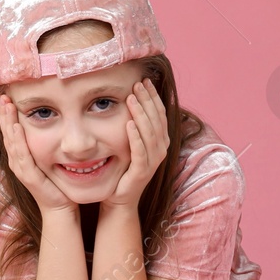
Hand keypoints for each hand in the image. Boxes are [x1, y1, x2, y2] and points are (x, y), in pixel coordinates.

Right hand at [0, 96, 76, 216]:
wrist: (60, 207)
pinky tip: (17, 126)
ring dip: (8, 121)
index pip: (11, 131)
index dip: (7, 114)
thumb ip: (48, 143)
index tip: (7, 96)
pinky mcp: (28, 176)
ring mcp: (20, 168)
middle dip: (4, 113)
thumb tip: (54, 121)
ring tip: (7, 105)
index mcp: (20, 156)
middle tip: (3, 94)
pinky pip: (22, 154)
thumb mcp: (50, 158)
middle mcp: (17, 161)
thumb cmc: (57, 183)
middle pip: (7, 133)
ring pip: (11, 141)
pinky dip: (18, 139)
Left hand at [101, 78, 168, 210]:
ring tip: (132, 98)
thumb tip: (128, 101)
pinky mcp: (142, 172)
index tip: (144, 80)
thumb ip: (134, 126)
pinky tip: (129, 124)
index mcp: (160, 141)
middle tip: (138, 83)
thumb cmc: (123, 170)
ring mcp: (153, 161)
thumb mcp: (129, 144)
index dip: (153, 97)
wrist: (119, 199)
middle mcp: (160, 149)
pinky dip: (135, 136)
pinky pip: (140, 151)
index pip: (159, 113)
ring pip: (150, 133)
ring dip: (142, 113)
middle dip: (148, 100)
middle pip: (157, 119)